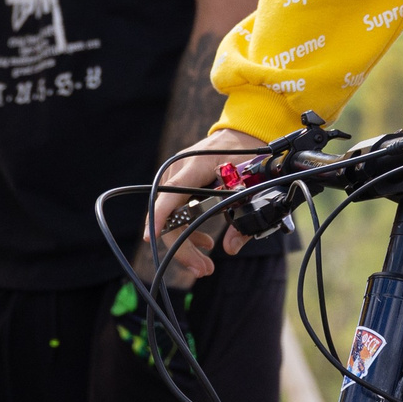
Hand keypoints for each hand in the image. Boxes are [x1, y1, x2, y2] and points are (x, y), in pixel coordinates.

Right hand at [141, 128, 264, 284]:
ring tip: (205, 266)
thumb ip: (243, 217)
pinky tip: (206, 243)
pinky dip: (190, 232)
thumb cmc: (246, 153)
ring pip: (172, 218)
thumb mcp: (252, 183)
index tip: (150, 237)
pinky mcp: (181, 184)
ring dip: (187, 245)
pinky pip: (177, 213)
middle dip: (182, 247)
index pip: (171, 193)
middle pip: (169, 215)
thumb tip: (231, 249)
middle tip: (202, 270)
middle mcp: (179, 171)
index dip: (159, 216)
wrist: (243, 132)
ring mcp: (177, 177)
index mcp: (195, 166)